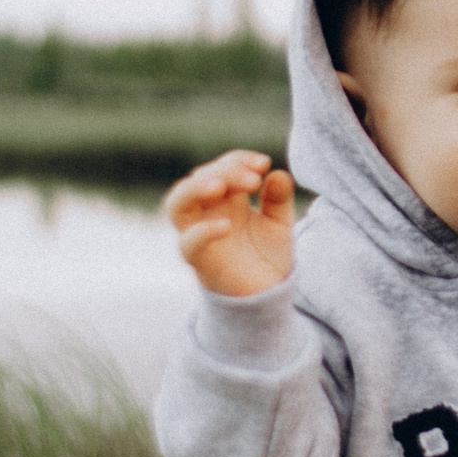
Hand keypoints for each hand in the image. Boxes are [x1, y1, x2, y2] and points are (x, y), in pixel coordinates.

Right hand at [165, 149, 295, 296]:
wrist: (268, 296)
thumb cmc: (268, 256)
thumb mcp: (280, 223)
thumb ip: (278, 199)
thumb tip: (278, 173)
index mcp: (226, 199)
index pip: (222, 167)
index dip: (239, 160)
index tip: (264, 163)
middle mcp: (207, 212)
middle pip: (199, 179)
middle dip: (224, 171)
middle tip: (253, 179)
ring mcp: (199, 234)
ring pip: (177, 203)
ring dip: (195, 189)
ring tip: (220, 186)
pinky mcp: (199, 260)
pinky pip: (187, 244)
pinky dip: (202, 232)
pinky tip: (226, 226)